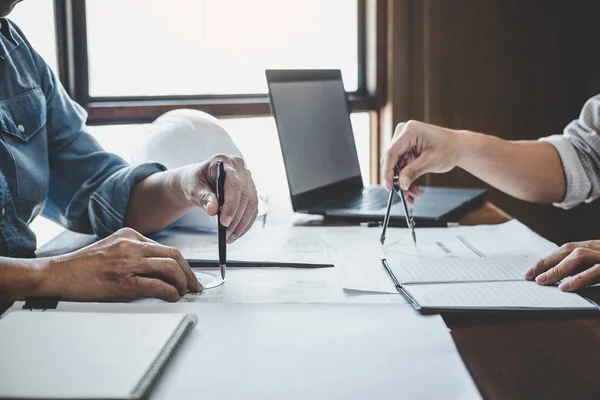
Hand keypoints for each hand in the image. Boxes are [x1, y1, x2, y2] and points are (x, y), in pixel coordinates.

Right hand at [41, 228, 201, 301]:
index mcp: (130, 236)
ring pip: (170, 267)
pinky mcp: (124, 281)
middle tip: (194, 285)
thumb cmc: (83, 266)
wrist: (58, 274)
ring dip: (182, 283)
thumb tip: (159, 270)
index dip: (182, 263)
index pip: (166, 248)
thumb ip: (135, 253)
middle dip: (189, 272)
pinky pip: (158, 286)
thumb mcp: (113, 248)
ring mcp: (128, 262)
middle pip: (174, 255)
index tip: (188, 274)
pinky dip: (170, 293)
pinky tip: (172, 298)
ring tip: (183, 293)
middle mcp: (132, 245)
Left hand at [178, 154, 258, 242]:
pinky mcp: (250, 190)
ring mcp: (247, 178)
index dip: (231, 204)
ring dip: (242, 223)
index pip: (234, 183)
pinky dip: (246, 223)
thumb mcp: (194, 189)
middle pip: (245, 195)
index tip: (224, 222)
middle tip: (226, 234)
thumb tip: (213, 210)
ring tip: (230, 237)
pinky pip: (252, 208)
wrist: (198, 182)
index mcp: (224, 161)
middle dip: (237, 218)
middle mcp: (239, 167)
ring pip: (251, 203)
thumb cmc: (195, 182)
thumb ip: (203, 198)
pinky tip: (237, 233)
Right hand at [381, 120, 463, 203]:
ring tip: (413, 195)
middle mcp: (403, 133)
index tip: (389, 187)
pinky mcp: (406, 149)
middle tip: (404, 195)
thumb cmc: (449, 148)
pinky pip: (401, 166)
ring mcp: (404, 141)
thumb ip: (414, 171)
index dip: (388, 171)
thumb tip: (401, 184)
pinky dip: (406, 178)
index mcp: (409, 131)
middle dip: (397, 179)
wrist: (458, 146)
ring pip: (396, 166)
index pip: (391, 152)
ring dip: (403, 181)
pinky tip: (412, 189)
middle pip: (391, 160)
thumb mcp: (432, 161)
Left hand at [525, 241, 599, 290]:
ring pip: (578, 256)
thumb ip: (582, 269)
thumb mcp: (598, 265)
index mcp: (594, 247)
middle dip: (546, 263)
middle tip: (529, 276)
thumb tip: (558, 278)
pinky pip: (595, 270)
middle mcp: (598, 248)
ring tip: (542, 281)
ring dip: (557, 269)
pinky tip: (565, 287)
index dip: (547, 260)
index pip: (566, 250)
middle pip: (568, 250)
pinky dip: (579, 279)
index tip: (530, 272)